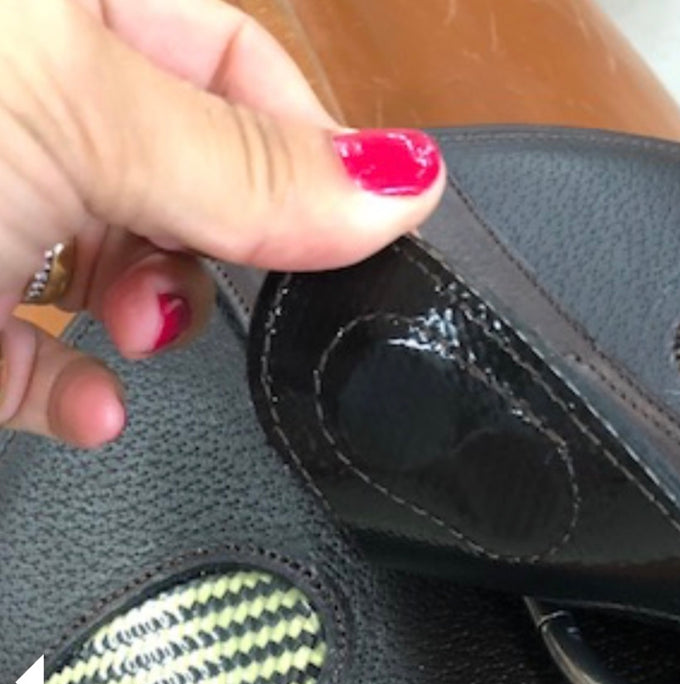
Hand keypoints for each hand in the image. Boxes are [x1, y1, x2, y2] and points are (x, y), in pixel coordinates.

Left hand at [0, 0, 445, 445]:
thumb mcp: (85, 120)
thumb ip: (246, 168)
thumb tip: (401, 185)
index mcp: (60, 9)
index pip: (227, 58)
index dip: (300, 141)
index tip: (359, 227)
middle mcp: (27, 106)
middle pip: (183, 180)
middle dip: (215, 249)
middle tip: (216, 278)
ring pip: (117, 279)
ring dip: (150, 325)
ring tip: (141, 336)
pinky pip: (43, 368)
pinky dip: (79, 399)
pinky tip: (94, 408)